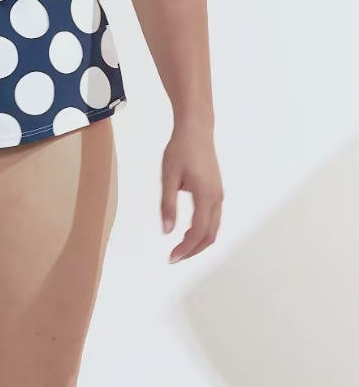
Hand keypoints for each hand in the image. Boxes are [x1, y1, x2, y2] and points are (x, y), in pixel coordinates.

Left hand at [160, 118, 222, 262]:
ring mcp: (219, 194)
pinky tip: (188, 229)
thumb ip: (168, 204)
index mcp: (205, 196)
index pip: (198, 232)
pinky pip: (213, 218)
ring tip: (179, 247)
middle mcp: (216, 198)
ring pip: (213, 228)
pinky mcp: (216, 190)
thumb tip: (167, 231)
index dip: (185, 249)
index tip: (171, 258)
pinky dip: (202, 230)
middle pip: (209, 235)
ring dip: (198, 241)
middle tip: (174, 257)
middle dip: (193, 250)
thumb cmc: (180, 149)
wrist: (196, 129)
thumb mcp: (168, 176)